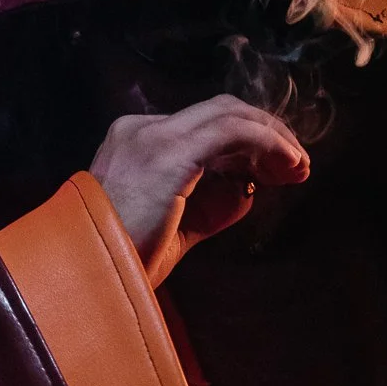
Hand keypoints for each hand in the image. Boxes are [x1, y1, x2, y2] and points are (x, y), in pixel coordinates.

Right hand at [89, 96, 309, 286]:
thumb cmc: (124, 261)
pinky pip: (233, 131)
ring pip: (231, 115)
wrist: (87, 273)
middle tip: (298, 165)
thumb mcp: (176, 227)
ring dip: (274, 138)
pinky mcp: (170, 151)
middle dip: (268, 134)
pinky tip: (288, 166)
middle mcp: (142, 129)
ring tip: (299, 168)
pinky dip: (268, 143)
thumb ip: (209, 203)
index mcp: (135, 141)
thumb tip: (248, 187)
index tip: (279, 171)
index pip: (204, 126)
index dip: (249, 143)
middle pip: (221, 112)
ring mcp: (153, 136)